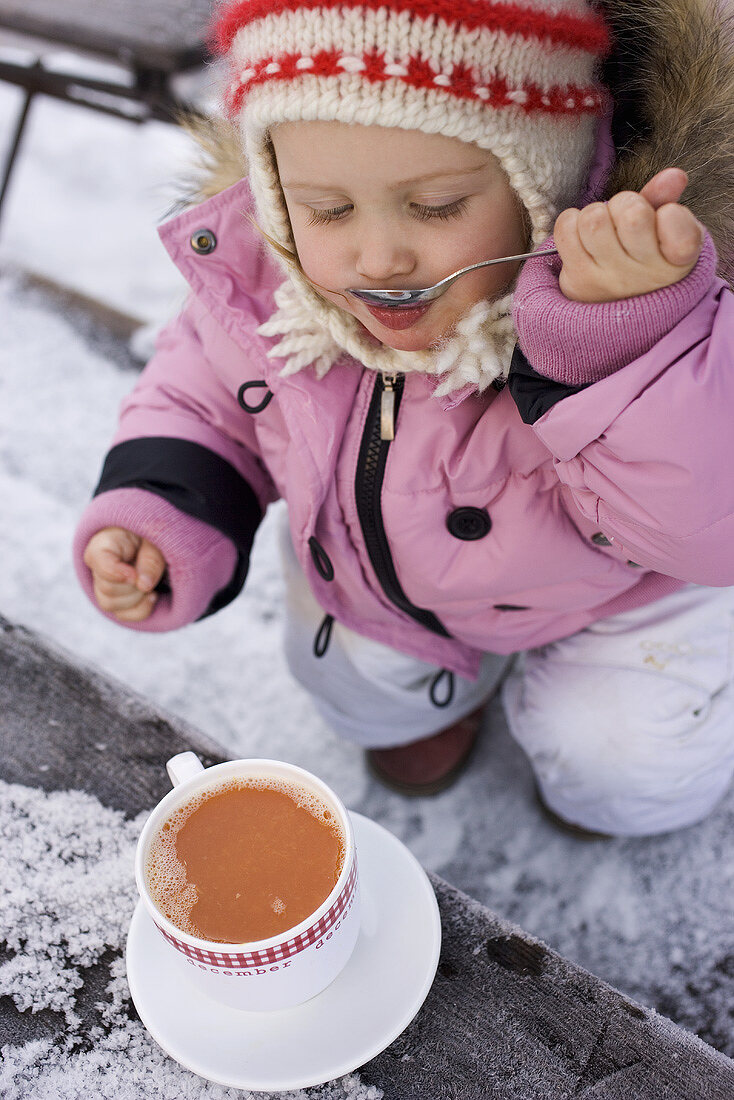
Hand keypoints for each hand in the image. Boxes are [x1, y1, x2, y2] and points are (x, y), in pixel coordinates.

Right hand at [83, 527, 165, 621]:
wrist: (152, 541)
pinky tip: (152, 596)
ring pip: (110, 604)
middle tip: (149, 572)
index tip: (134, 575)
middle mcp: (97, 567)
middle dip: (134, 585)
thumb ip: (151, 559)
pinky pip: (123, 615)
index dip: (117, 573)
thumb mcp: (156, 540)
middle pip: (107, 589)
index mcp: (103, 544)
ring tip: (151, 583)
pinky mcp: (115, 601)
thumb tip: (144, 586)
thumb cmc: (152, 536)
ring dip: (138, 597)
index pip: (99, 563)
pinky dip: (142, 610)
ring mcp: (102, 586)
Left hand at [555, 168, 704, 302]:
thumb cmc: (642, 260)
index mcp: (678, 260)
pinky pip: (566, 229)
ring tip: (602, 226)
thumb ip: (665, 201)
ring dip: (595, 212)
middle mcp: (645, 275)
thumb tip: (674, 176)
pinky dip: (571, 220)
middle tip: (625, 216)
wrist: (615, 314)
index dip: (672, 216)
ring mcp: (610, 280)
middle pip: (632, 214)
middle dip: (626, 203)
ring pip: (594, 220)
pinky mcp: (579, 280)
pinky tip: (581, 234)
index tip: (666, 219)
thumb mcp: (664, 232)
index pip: (681, 233)